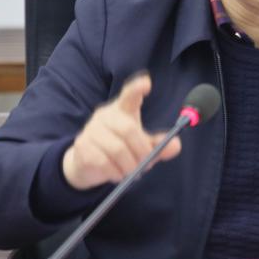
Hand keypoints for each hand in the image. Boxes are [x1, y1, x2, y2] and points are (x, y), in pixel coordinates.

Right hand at [61, 73, 180, 189]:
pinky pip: (104, 162)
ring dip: (129, 166)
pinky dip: (116, 173)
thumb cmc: (119, 149)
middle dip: (142, 151)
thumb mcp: (141, 146)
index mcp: (122, 109)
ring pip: (117, 149)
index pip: (129, 95)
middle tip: (146, 164)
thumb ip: (159, 145)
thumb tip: (176, 145)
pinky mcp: (82, 146)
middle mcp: (105, 115)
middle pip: (129, 129)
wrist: (86, 163)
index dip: (137, 89)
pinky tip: (118, 174)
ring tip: (132, 172)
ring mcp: (91, 129)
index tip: (146, 83)